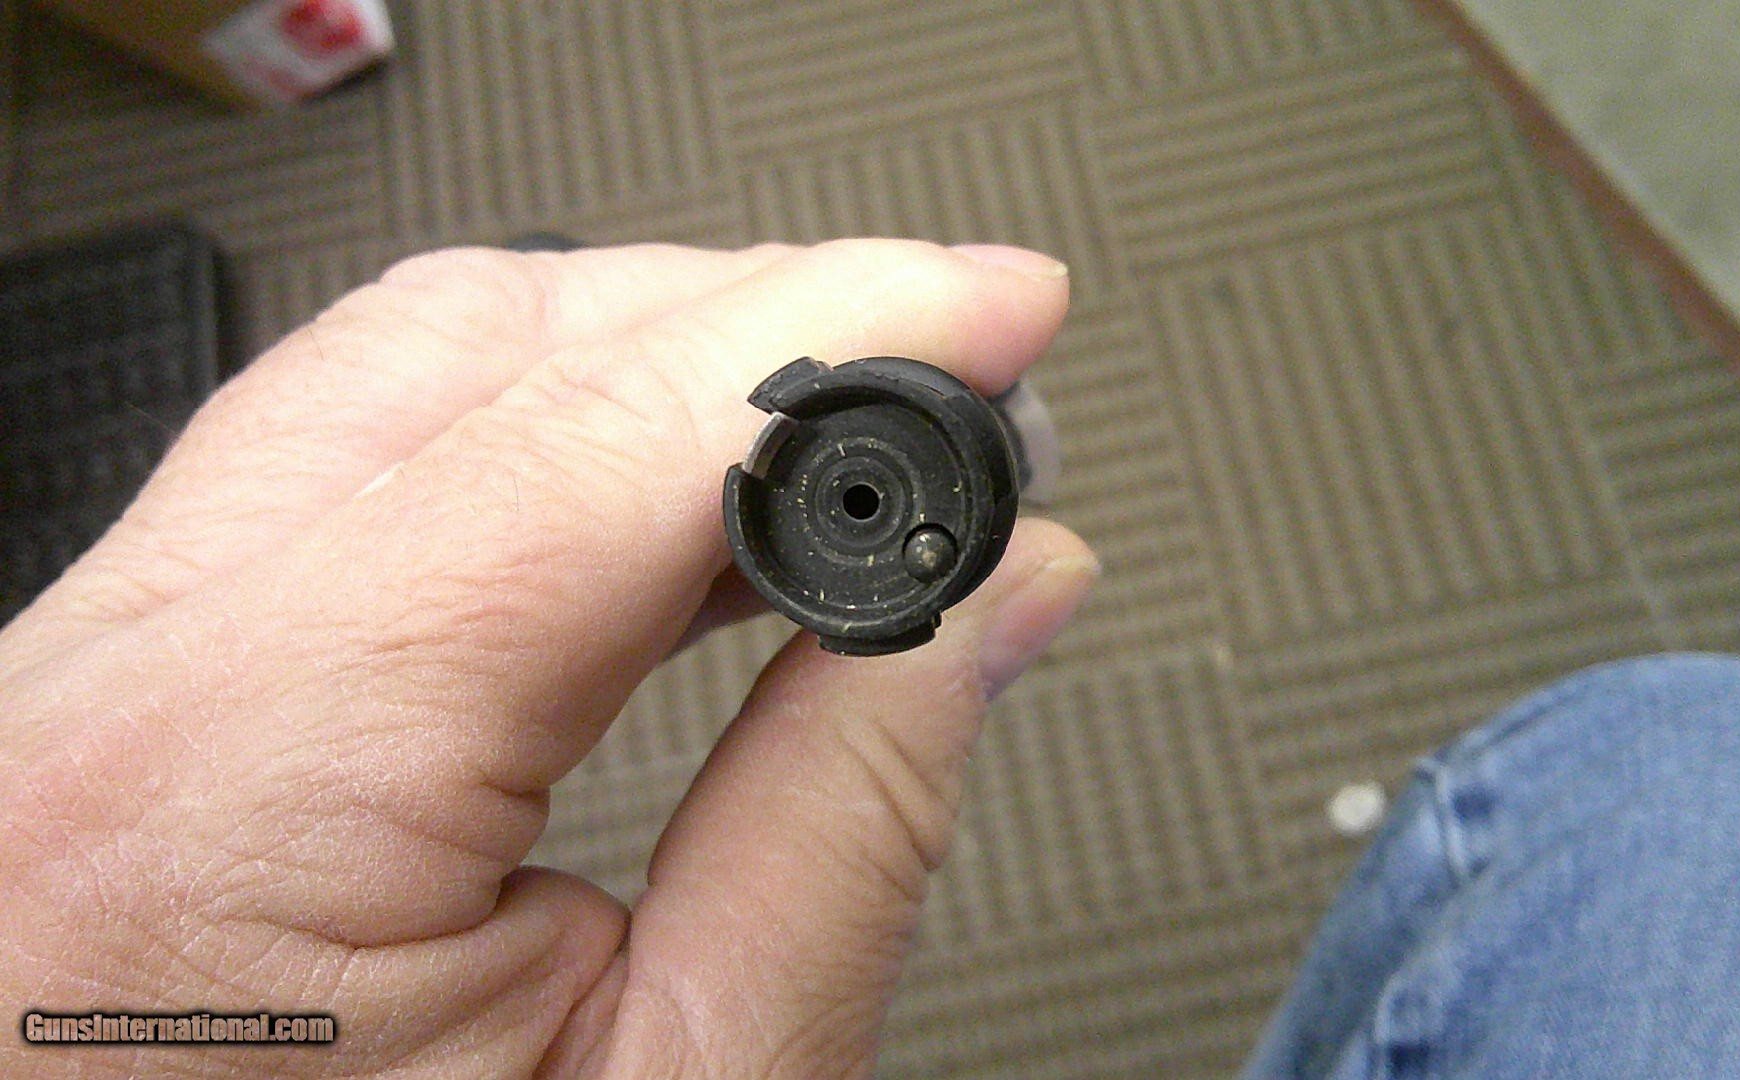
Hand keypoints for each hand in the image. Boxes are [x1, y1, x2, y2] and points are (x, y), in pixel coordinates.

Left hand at [0, 239, 1095, 1077]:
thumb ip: (843, 829)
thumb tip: (981, 598)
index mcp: (230, 804)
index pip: (583, 445)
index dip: (831, 339)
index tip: (992, 312)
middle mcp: (108, 690)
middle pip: (481, 344)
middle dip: (759, 325)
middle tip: (949, 380)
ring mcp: (89, 669)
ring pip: (403, 368)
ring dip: (655, 364)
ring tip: (841, 446)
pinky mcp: (123, 688)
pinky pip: (343, 459)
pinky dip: (543, 439)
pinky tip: (679, 507)